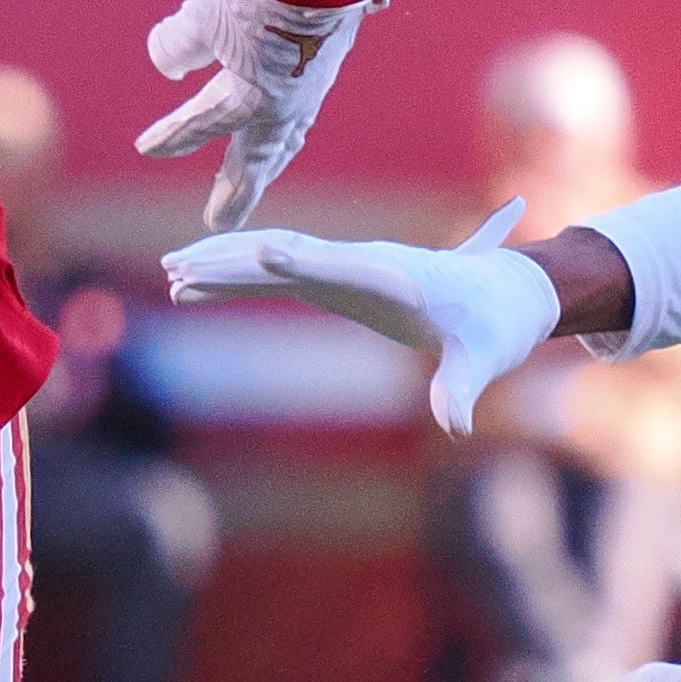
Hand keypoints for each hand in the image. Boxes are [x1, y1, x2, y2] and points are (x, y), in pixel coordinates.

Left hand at [135, 0, 374, 229]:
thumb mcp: (204, 15)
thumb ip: (179, 45)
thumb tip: (165, 64)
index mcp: (252, 101)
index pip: (202, 124)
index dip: (172, 136)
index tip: (145, 149)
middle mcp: (288, 101)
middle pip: (258, 154)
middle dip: (237, 188)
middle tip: (219, 220)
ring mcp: (314, 79)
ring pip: (290, 130)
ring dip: (272, 155)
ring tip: (262, 169)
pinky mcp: (330, 51)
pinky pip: (307, 96)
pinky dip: (294, 112)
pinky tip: (294, 108)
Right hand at [164, 199, 554, 431]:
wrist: (509, 290)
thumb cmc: (495, 324)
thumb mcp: (483, 358)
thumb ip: (464, 388)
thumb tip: (458, 428)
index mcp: (397, 277)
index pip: (342, 267)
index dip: (303, 262)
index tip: (260, 255)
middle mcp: (365, 262)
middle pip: (289, 252)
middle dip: (234, 260)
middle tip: (178, 268)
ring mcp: (348, 266)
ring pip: (276, 256)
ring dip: (224, 262)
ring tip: (171, 272)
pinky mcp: (341, 278)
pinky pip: (281, 273)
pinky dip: (240, 275)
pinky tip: (200, 285)